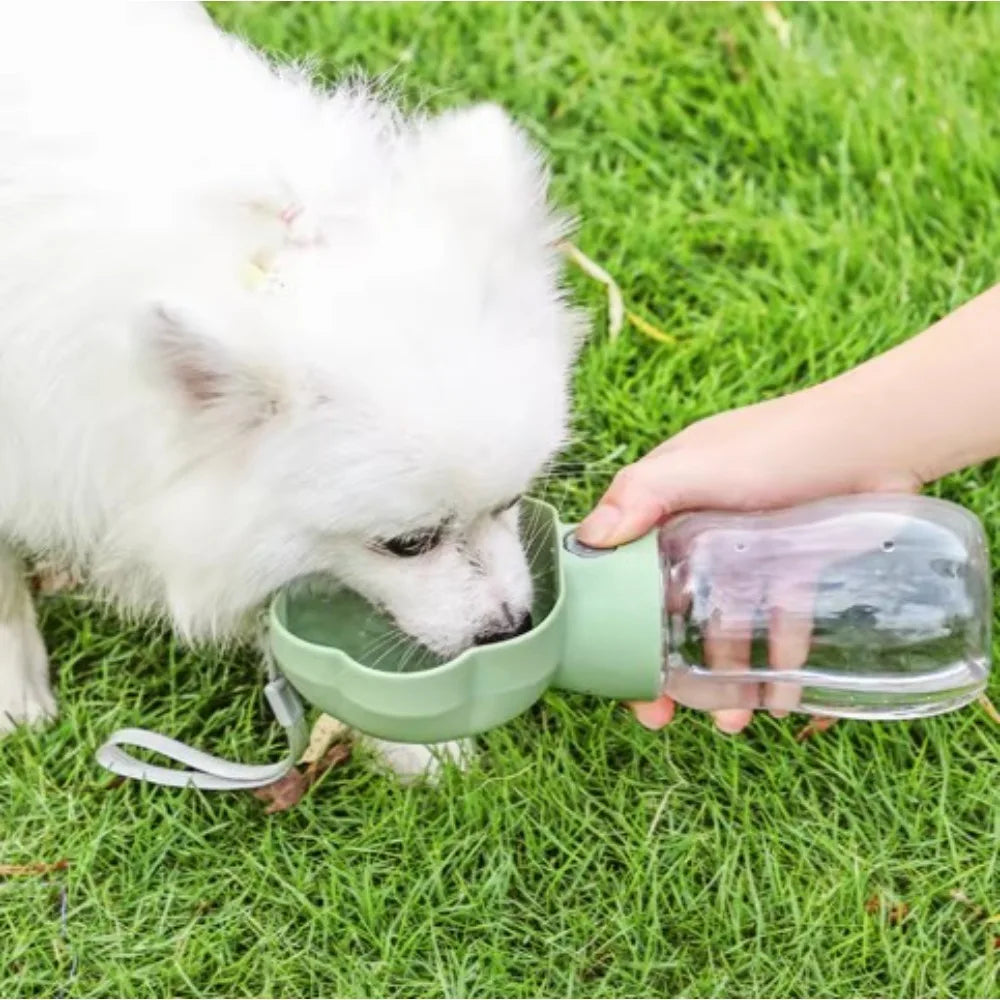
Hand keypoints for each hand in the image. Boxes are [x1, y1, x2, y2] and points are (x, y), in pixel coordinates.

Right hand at [577, 387, 921, 732]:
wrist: (876, 437)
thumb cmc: (778, 444)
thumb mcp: (697, 466)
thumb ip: (641, 496)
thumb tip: (590, 540)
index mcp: (661, 509)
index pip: (620, 575)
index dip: (612, 628)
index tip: (614, 674)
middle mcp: (696, 533)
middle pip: (667, 611)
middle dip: (664, 668)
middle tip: (665, 715)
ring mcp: (746, 555)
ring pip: (723, 626)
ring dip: (723, 677)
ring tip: (735, 720)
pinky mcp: (794, 569)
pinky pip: (779, 624)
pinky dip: (778, 660)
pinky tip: (781, 697)